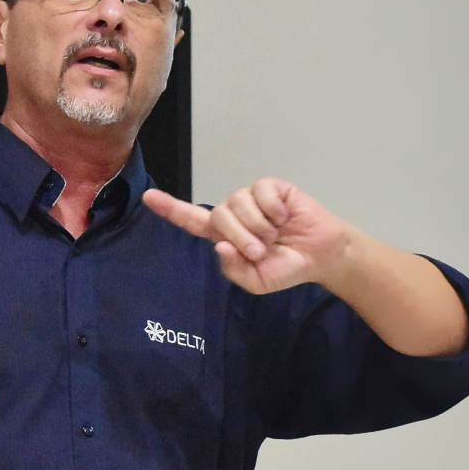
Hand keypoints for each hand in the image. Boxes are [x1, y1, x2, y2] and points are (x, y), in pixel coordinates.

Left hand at [142, 179, 350, 294]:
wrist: (320, 256)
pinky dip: (274, 210)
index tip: (148, 197)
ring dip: (260, 225)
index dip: (170, 209)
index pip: (192, 220)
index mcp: (224, 235)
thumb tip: (220, 246)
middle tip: (262, 250)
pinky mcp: (271, 187)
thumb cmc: (286, 268)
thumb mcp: (256, 281)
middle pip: (219, 216)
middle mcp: (234, 213)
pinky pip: (262, 193)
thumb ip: (234, 270)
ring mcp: (251, 198)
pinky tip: (285, 216)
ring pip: (239, 203)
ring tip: (276, 234)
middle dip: (241, 236)